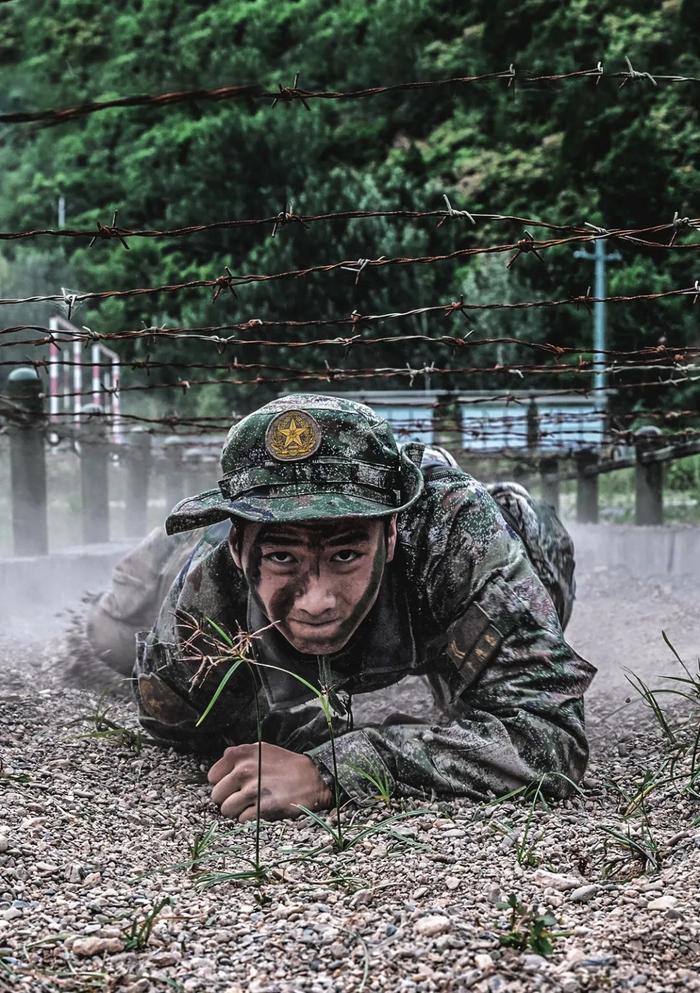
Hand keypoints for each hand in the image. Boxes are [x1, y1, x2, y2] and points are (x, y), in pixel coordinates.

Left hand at [207, 742, 332, 821]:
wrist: (313, 777)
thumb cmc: (286, 765)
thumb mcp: (261, 750)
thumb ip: (238, 758)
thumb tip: (217, 773)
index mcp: (241, 754)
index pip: (212, 777)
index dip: (222, 783)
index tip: (233, 786)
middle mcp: (244, 769)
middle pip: (216, 796)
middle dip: (228, 799)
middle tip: (243, 798)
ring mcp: (253, 788)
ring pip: (226, 810)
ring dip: (237, 811)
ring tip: (252, 805)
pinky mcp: (263, 807)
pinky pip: (242, 820)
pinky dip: (250, 819)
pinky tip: (261, 810)